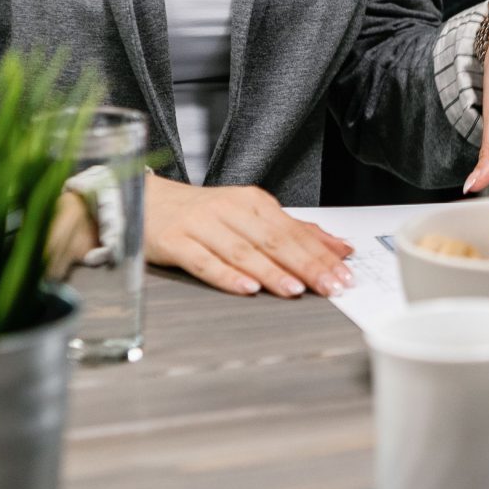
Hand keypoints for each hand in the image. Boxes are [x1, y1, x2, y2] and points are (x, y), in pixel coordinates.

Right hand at [143, 174, 354, 297]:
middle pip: (274, 240)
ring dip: (272, 272)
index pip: (294, 230)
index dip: (321, 254)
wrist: (144, 199)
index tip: (344, 274)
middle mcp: (230, 210)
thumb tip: (339, 247)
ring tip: (295, 289)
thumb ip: (294, 232)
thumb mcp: (250, 215)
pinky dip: (227, 275)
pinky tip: (247, 288)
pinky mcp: (175, 242)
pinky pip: (204, 261)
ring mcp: (201, 225)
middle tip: (330, 286)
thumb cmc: (203, 213)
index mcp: (253, 202)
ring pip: (243, 251)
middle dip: (306, 265)